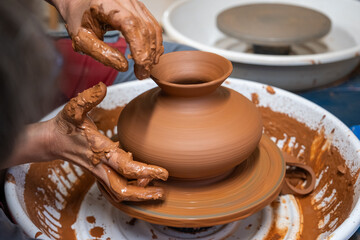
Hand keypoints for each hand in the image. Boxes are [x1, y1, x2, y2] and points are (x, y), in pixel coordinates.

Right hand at [49, 82, 167, 200]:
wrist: (51, 141)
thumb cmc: (65, 125)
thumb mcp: (73, 109)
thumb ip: (88, 98)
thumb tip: (102, 87)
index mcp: (99, 151)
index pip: (126, 167)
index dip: (146, 172)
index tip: (163, 173)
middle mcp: (100, 166)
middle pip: (122, 189)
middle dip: (143, 193)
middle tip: (162, 192)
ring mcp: (98, 173)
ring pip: (118, 193)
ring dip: (137, 195)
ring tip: (155, 191)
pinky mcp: (98, 175)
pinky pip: (114, 189)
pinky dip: (128, 190)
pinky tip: (141, 184)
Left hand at [52, 0, 163, 78]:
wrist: (78, 2)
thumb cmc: (78, 18)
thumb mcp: (81, 39)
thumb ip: (101, 53)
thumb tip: (123, 66)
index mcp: (106, 5)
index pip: (130, 25)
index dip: (139, 47)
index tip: (140, 67)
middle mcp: (124, 0)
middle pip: (145, 28)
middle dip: (147, 54)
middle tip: (142, 74)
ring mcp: (134, 3)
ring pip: (153, 28)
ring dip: (153, 51)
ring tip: (146, 68)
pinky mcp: (139, 8)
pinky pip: (153, 26)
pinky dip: (155, 43)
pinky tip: (151, 56)